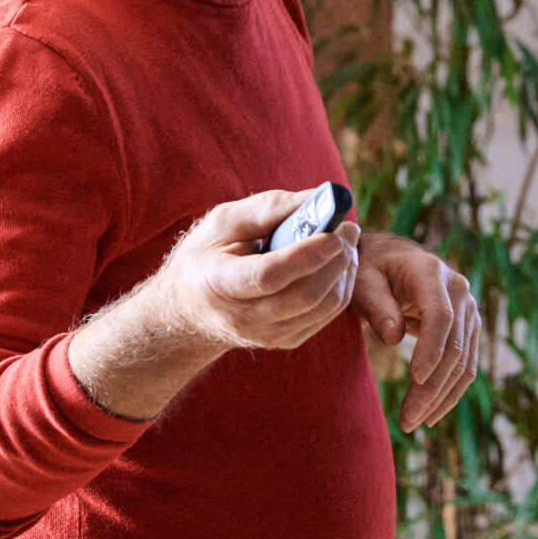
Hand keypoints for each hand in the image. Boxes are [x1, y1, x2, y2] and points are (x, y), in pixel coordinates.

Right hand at [160, 188, 359, 351]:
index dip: (306, 255)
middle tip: (349, 228)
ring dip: (344, 272)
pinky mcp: (285, 340)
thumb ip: (268, 208)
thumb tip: (319, 197)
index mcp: (218, 283)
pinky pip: (326, 316)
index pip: (268, 276)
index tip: (334, 232)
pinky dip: (341, 287)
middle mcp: (242, 318)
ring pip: (322, 307)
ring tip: (345, 242)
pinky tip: (336, 264)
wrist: (188, 309)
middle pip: (304, 295)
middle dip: (336, 260)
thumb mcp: (223, 222)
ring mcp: (266, 336)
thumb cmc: (206, 256)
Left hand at [353, 232, 481, 431]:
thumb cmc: (369, 270)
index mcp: (431, 272)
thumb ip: (376, 305)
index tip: (416, 378)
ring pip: (464, 361)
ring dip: (441, 396)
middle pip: (454, 346)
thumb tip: (393, 336)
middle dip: (432, 387)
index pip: (441, 315)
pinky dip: (450, 391)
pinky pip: (465, 365)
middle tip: (407, 420)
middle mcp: (459, 290)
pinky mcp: (468, 328)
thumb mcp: (361, 281)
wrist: (388, 260)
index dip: (432, 348)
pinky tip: (431, 414)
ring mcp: (468, 310)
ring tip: (413, 422)